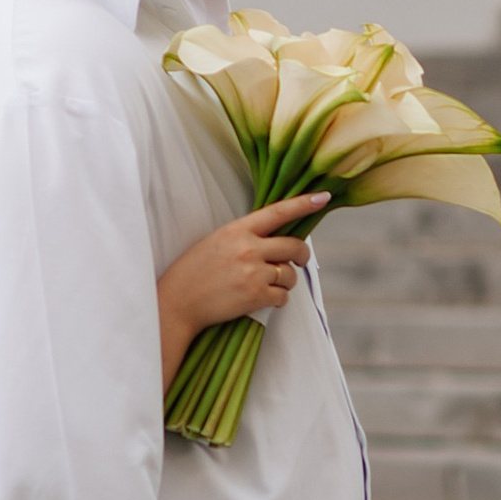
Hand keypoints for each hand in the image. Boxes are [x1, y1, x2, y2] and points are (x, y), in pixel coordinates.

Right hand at [156, 194, 326, 386]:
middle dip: (302, 255)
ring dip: (285, 281)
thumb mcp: (217, 241)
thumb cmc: (194, 272)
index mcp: (238, 230)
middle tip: (300, 260)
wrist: (177, 302)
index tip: (323, 197)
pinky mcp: (256, 296)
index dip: (303, 204)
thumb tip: (277, 240)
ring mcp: (254, 273)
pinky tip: (261, 299)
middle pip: (294, 246)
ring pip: (290, 275)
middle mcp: (249, 248)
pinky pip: (283, 297)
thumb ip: (245, 237)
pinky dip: (277, 300)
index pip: (278, 212)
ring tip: (266, 285)